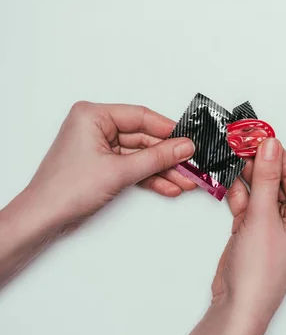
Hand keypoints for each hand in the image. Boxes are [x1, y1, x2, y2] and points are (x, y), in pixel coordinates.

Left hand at [27, 101, 194, 231]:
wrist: (44, 219)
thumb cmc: (65, 189)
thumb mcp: (119, 171)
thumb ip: (156, 158)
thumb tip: (183, 147)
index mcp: (93, 115)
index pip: (140, 116)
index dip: (168, 130)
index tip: (189, 141)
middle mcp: (95, 127)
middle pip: (143, 138)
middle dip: (168, 156)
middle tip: (192, 165)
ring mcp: (99, 147)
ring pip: (140, 155)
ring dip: (163, 170)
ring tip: (186, 180)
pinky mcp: (103, 166)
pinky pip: (132, 168)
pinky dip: (149, 178)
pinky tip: (169, 186)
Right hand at [212, 138, 285, 324]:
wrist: (237, 304)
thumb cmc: (260, 272)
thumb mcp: (263, 217)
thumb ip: (264, 178)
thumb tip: (270, 146)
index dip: (276, 154)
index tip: (257, 135)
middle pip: (276, 180)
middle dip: (257, 163)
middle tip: (238, 143)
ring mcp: (272, 225)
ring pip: (259, 190)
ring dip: (244, 176)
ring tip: (228, 156)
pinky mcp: (252, 230)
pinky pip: (247, 202)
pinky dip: (236, 193)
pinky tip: (225, 179)